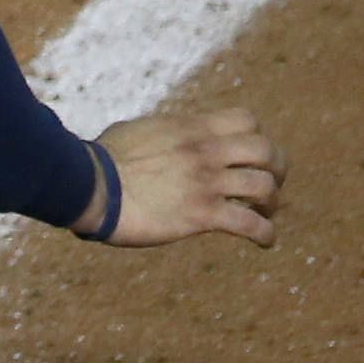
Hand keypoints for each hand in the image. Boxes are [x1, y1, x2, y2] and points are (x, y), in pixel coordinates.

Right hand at [80, 107, 282, 246]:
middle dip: (276, 168)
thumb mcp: (134, 133)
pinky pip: (248, 223)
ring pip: (264, 186)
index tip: (250, 155)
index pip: (246, 120)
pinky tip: (266, 242)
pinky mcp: (200, 215)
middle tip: (269, 185)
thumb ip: (155, 135)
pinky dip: (265, 233)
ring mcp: (205, 182)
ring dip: (272, 202)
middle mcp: (206, 151)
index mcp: (191, 128)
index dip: (256, 137)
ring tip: (266, 214)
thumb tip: (146, 139)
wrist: (87, 186)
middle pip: (266, 151)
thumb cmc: (99, 161)